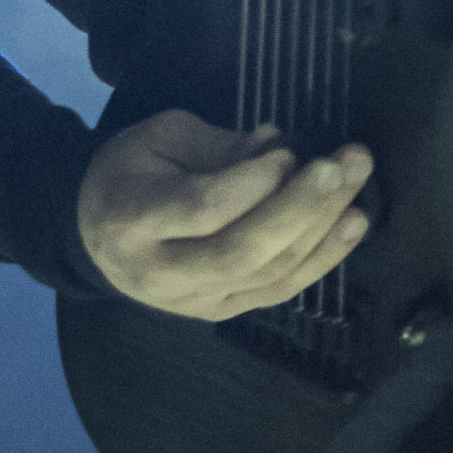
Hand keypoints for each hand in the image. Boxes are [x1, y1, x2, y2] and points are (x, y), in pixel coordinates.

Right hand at [76, 109, 371, 321]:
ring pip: (268, 274)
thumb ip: (217, 145)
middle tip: (342, 167)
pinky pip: (278, 291)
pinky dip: (321, 260)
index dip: (254, 182)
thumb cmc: (128, 172)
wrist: (95, 235)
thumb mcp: (158, 138)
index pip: (205, 208)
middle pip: (243, 249)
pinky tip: (350, 227)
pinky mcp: (221, 313)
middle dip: (301, 207)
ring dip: (321, 231)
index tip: (287, 149)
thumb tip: (277, 144)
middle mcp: (164, 271)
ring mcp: (195, 302)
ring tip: (357, 190)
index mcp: (135, 217)